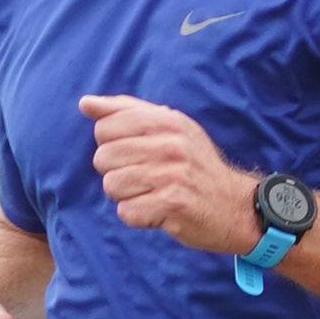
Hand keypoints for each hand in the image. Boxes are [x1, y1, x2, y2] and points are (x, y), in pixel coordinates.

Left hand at [81, 92, 261, 252]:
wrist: (234, 205)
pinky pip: (126, 212)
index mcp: (168, 122)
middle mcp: (171, 145)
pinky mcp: (171, 205)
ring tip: (151, 192)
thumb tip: (86, 103)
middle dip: (116, 171)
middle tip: (144, 176)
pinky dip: (138, 215)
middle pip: (103, 157)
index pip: (106, 126)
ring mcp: (172, 176)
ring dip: (126, 195)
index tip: (134, 151)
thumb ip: (126, 111)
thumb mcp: (170, 128)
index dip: (110, 143)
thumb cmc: (194, 165)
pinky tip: (157, 209)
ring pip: (112, 185)